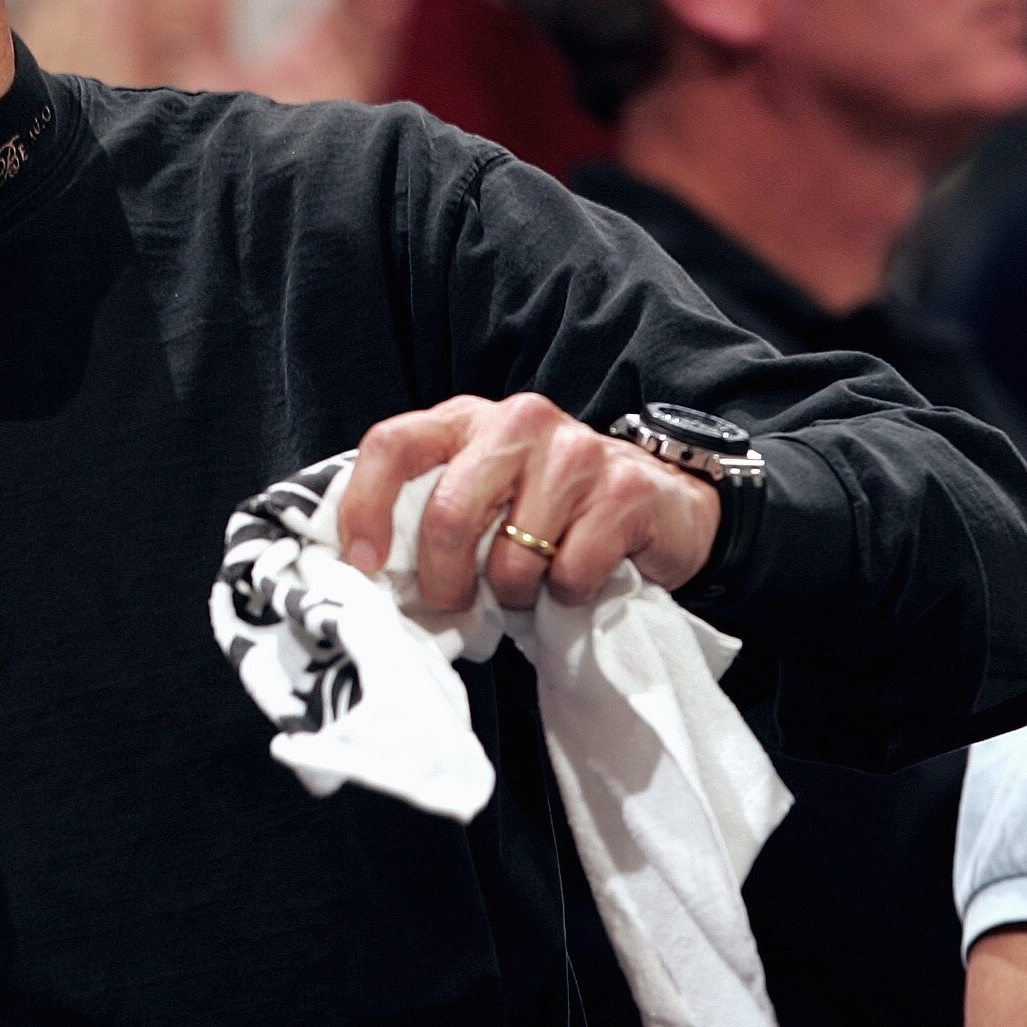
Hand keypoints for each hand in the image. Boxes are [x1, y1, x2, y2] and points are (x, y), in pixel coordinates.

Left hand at [337, 393, 721, 613]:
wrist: (661, 501)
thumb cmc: (551, 510)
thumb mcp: (483, 495)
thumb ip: (430, 513)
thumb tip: (371, 575)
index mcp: (466, 419)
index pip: (393, 444)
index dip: (366, 506)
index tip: (365, 565)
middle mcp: (518, 421)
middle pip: (449, 513)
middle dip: (444, 581)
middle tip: (455, 606)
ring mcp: (576, 450)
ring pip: (512, 558)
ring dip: (517, 593)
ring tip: (534, 583)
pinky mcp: (625, 489)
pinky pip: (570, 573)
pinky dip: (568, 594)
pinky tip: (581, 576)